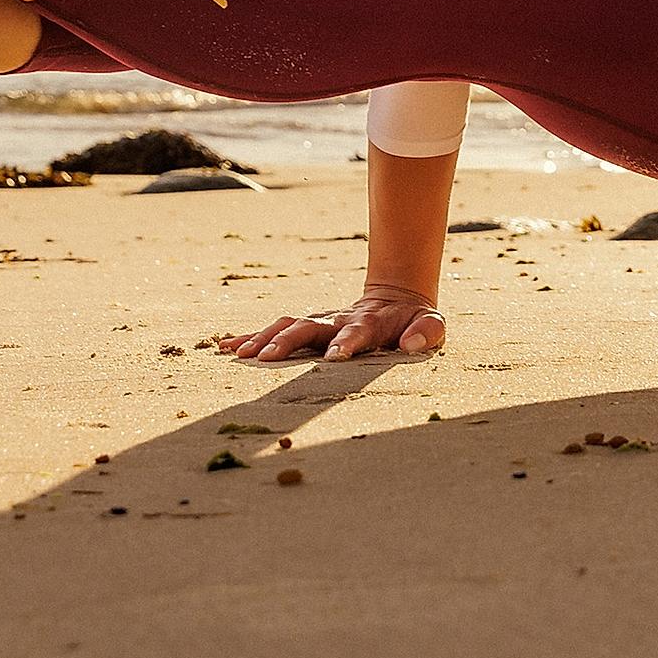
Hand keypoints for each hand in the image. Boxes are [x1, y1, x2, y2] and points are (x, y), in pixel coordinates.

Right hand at [211, 281, 446, 362]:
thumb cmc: (414, 321)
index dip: (346, 344)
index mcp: (367, 324)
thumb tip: (412, 344)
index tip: (335, 358)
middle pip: (308, 328)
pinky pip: (276, 330)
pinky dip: (252, 337)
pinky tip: (227, 346)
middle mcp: (337, 320)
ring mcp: (320, 322)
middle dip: (287, 342)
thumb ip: (426, 332)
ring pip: (287, 326)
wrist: (396, 298)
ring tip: (238, 354)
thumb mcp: (431, 325)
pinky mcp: (308, 327)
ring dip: (263, 339)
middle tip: (265, 359)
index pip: (355, 333)